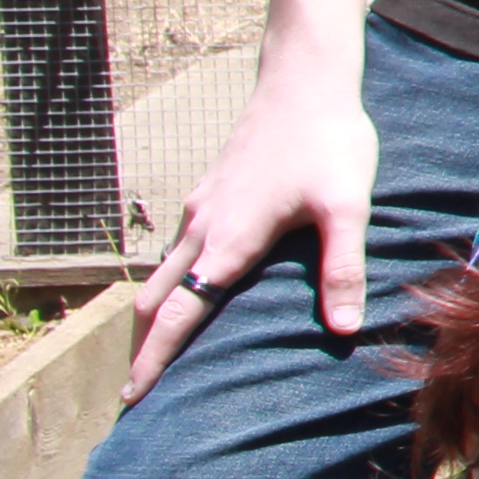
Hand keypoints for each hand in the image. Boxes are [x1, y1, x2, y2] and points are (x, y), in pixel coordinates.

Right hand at [124, 37, 383, 397]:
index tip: (132, 397)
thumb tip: (343, 331)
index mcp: (227, 241)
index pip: (178, 314)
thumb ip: (341, 269)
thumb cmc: (328, 143)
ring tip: (158, 351)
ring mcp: (201, 208)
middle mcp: (201, 228)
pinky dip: (172, 281)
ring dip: (156, 314)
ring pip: (162, 272)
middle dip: (143, 346)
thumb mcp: (346, 208)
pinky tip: (191, 290)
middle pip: (156, 300)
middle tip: (136, 392)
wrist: (304, 82)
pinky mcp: (210, 194)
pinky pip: (178, 248)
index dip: (154, 359)